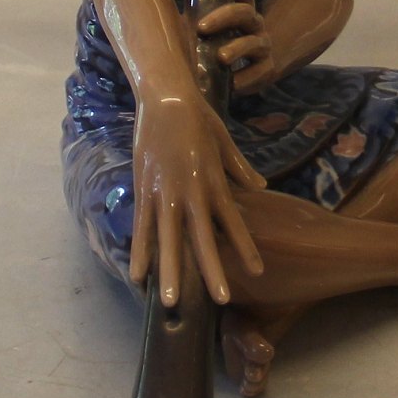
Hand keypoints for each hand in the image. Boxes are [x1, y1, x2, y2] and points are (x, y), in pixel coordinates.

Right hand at [129, 93, 265, 307]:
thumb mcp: (224, 141)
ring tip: (169, 300)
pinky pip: (142, 225)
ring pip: (169, 238)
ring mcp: (165, 191)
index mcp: (214, 181)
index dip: (244, 247)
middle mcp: (191, 191)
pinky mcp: (143, 187)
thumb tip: (261, 188)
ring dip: (170, 269)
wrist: (167, 97)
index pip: (233, 222)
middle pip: (203, 238)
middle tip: (220, 300)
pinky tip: (137, 275)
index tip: (256, 272)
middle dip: (210, 270)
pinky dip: (140, 250)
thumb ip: (240, 168)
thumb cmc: (198, 117)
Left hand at [197, 0, 276, 94]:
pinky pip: (262, 70)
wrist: (223, 78)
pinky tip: (234, 83)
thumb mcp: (194, 25)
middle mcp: (253, 22)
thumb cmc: (204, 45)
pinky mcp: (266, 68)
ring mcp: (261, 45)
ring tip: (220, 57)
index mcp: (237, 5)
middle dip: (223, 17)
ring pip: (254, 42)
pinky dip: (248, 77)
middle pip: (244, 11)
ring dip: (237, 48)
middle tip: (200, 27)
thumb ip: (185, 10)